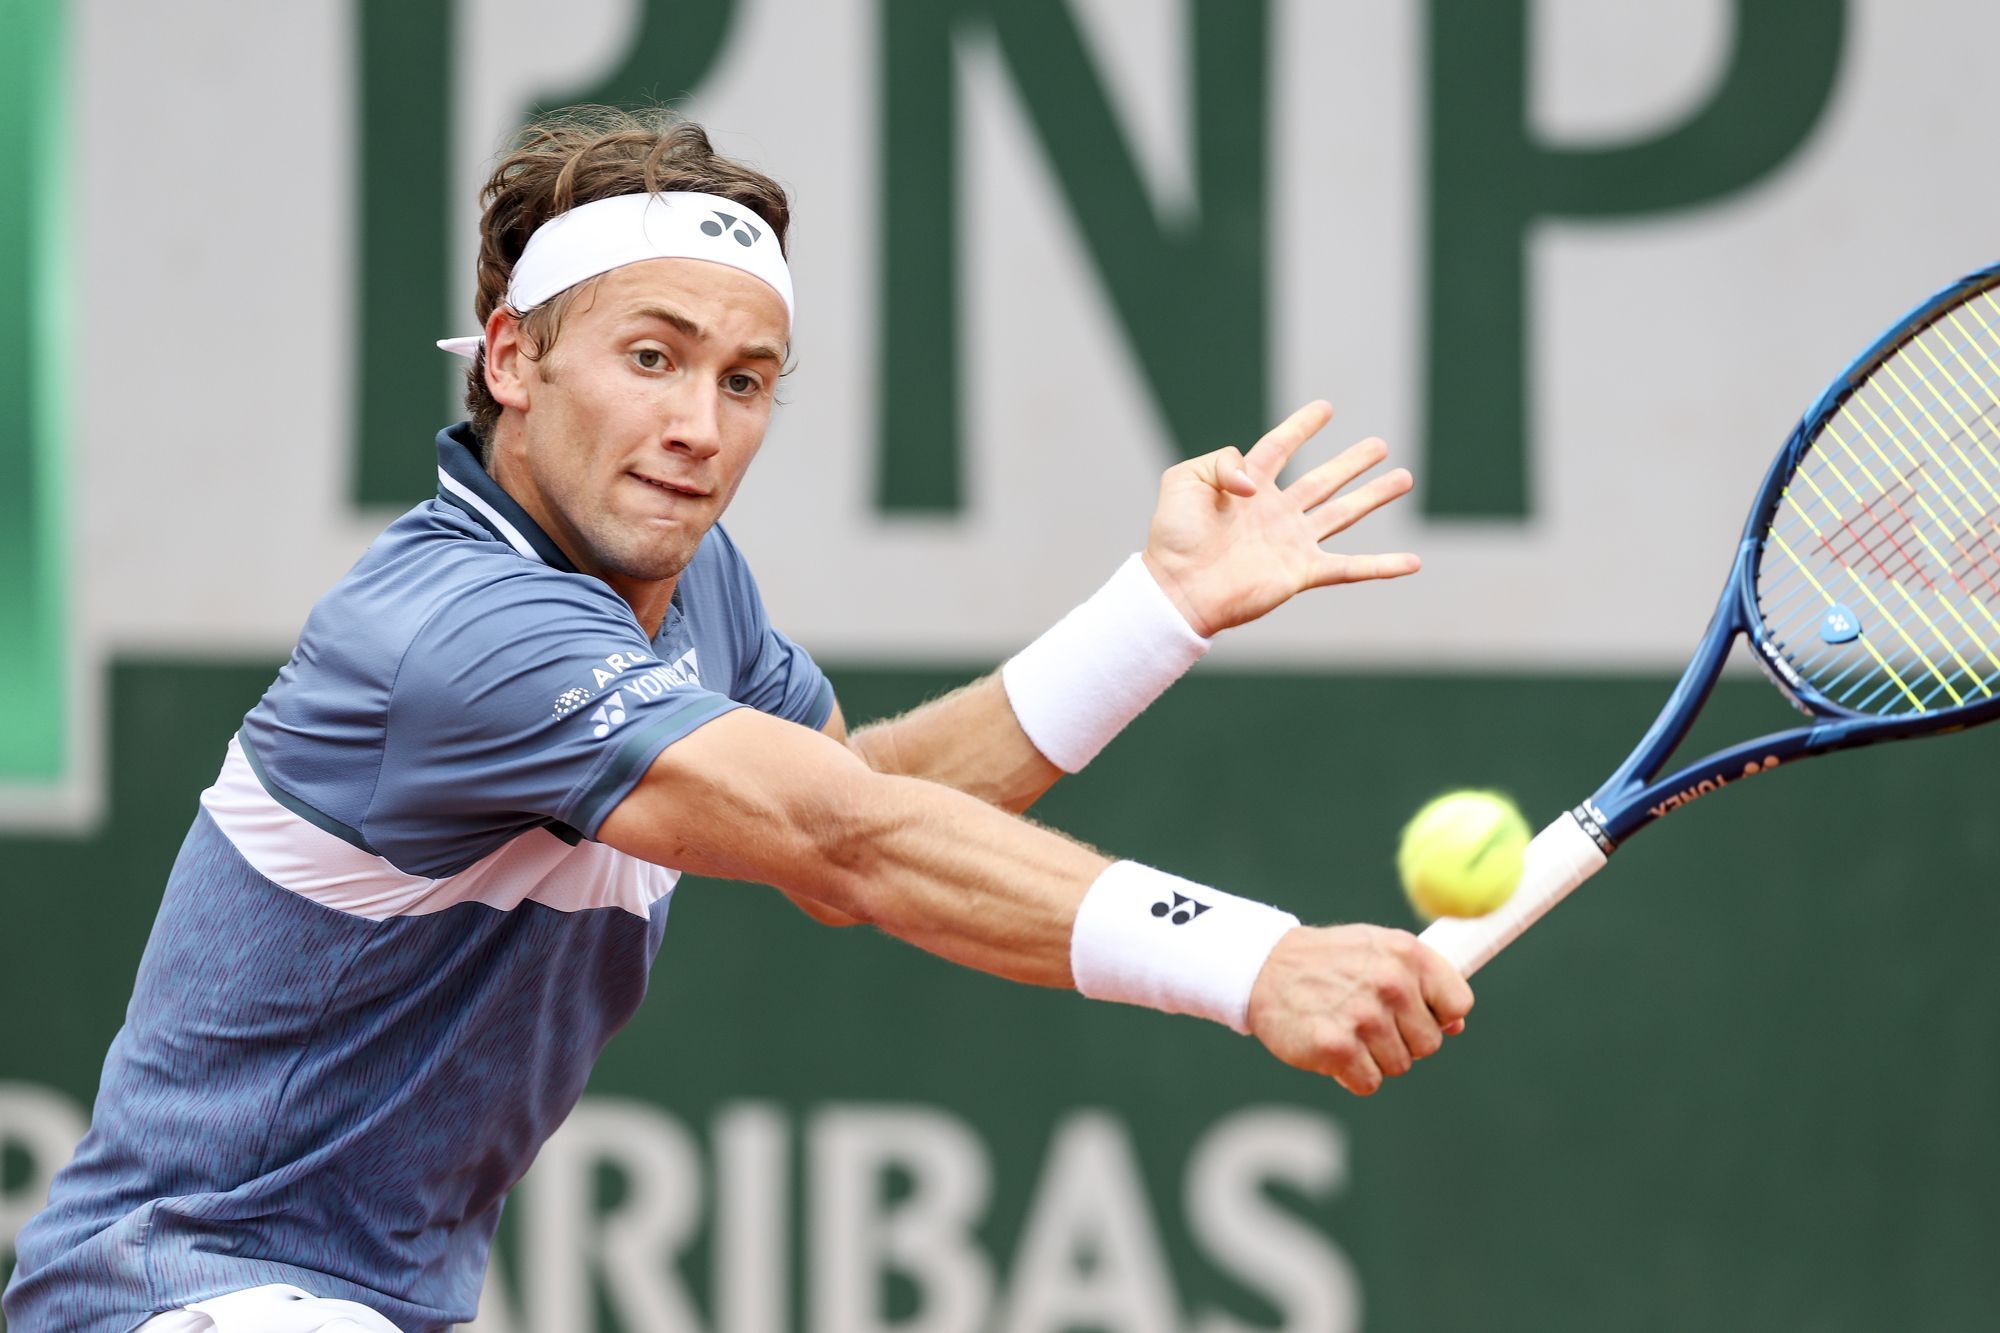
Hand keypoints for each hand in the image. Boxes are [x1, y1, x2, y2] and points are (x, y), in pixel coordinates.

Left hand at [1141, 401, 1418, 637]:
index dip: (1301, 427)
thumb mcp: (1184, 480)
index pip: (1280, 447)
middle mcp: (1274, 512)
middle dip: (1352, 462)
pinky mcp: (1299, 573)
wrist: (1175, 589)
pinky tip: (1412, 563)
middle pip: (1323, 480)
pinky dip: (1382, 566)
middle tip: (1379, 444)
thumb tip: (1258, 484)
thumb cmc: (1172, 537)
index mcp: (1246, 485)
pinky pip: (1349, 568)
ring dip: (1374, 496)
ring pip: (1343, 514)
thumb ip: (1223, 462)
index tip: (1325, 408)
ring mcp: (1290, 542)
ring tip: (1404, 477)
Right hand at [1246, 925, 1472, 1095]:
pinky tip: (1331, 1045)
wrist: (1262, 968)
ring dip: (1373, 1057)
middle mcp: (1390, 982)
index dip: (1437, 1015)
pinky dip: (1351, 1074)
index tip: (1413, 1012)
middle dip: (1401, 1040)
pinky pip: (1369, 1083)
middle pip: (1429, 1044)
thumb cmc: (1327, 963)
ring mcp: (1364, 1016)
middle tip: (1365, 1019)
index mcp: (1407, 954)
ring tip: (1344, 1027)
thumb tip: (1456, 1025)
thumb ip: (1421, 981)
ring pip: (1399, 1066)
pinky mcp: (1337, 1046)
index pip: (1458, 1003)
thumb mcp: (1378, 951)